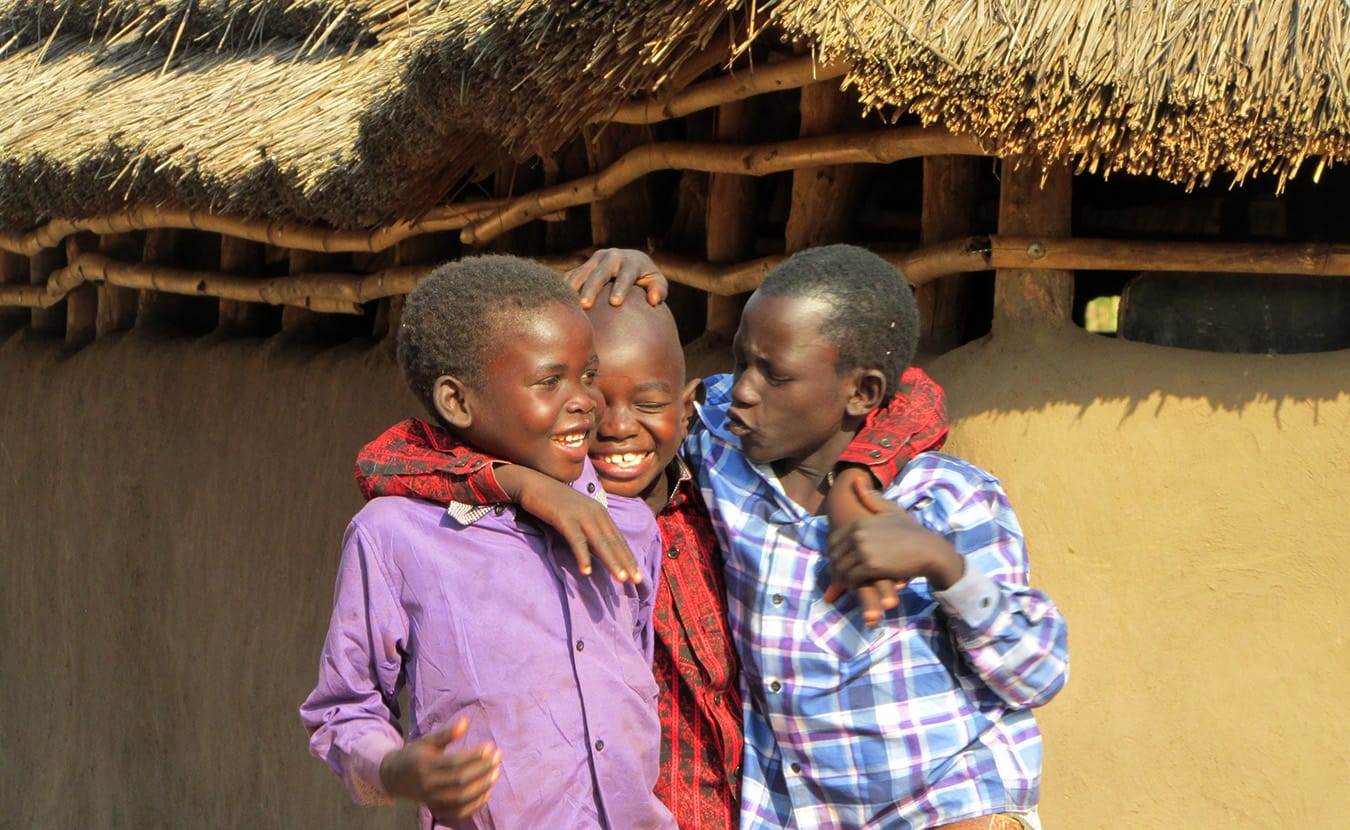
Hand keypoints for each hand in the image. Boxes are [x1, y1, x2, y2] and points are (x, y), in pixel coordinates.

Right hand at [380, 719, 500, 820]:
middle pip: (460, 780)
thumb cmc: (414, 755)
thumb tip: (465, 722)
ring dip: (482, 786)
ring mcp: (431, 799)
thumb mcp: (427, 741)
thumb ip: (446, 733)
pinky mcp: (435, 809)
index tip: (491, 747)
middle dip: (482, 769)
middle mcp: (427, 784)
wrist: (394, 777)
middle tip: (498, 758)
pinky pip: (457, 812)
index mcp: (425, 765)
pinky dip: (474, 805)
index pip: (455, 762)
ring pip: (461, 797)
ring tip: (496, 773)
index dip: (475, 756)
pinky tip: (487, 792)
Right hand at [497, 465, 641, 582]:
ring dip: (611, 561)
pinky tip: (586, 571)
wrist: (534, 484)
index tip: (639, 575)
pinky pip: (576, 540)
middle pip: (613, 542)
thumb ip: (590, 530)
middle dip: (626, 562)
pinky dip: (582, 555)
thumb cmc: (555, 502)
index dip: (629, 557)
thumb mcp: (578, 515)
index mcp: (600, 512)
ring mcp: (580, 514)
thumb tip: (600, 552)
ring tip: (621, 579)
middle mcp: (595, 512)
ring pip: (600, 542)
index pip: (618, 539)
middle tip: (638, 580)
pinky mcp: (564, 518)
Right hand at [566, 248, 667, 308]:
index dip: (620, 288)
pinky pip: (572, 275)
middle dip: (592, 288)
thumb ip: (659, 290)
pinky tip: (559, 300)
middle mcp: (612, 257)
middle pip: (600, 273)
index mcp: (630, 261)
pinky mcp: (585, 265)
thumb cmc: (646, 278)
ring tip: (569, 304)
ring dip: (574, 287)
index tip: (615, 303)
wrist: (632, 261)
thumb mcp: (657, 282)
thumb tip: (653, 300)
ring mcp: (596, 259)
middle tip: (586, 305)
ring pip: (582, 272)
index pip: (625, 274)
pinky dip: (566, 286)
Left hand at [826, 476, 964, 604]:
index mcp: (859, 522)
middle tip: (842, 577)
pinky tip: (859, 587)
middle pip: (834, 555)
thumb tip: (855, 480)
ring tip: (849, 583)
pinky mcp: (871, 566)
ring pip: (841, 568)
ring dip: (843, 577)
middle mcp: (858, 534)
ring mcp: (864, 550)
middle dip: (836, 567)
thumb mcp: (890, 510)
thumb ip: (871, 498)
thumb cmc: (910, 531)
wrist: (928, 550)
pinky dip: (853, 584)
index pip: (833, 541)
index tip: (840, 563)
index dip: (834, 554)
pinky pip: (852, 578)